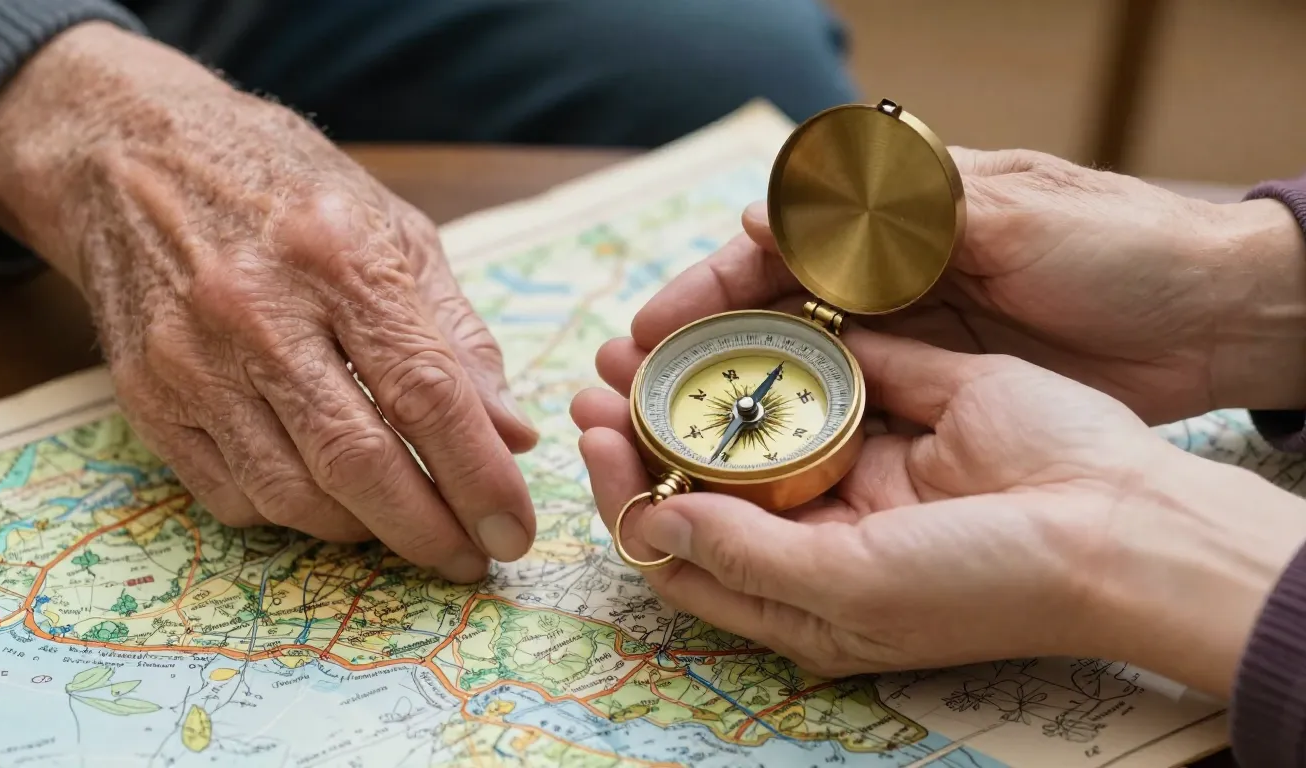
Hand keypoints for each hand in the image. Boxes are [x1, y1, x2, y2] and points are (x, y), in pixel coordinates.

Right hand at [0, 23, 538, 580]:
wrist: (131, 157)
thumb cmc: (287, 189)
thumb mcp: (395, 231)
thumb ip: (457, 336)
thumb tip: (513, 436)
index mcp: (337, 257)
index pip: (425, 394)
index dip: (480, 478)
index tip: (516, 530)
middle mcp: (255, 311)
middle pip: (358, 461)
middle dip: (429, 530)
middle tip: (474, 558)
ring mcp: (189, 360)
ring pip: (293, 493)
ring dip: (367, 530)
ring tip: (413, 527)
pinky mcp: (147, 397)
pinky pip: (234, 495)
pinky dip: (296, 514)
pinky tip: (332, 497)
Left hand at [573, 328, 1305, 696]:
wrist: (1118, 528)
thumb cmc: (984, 581)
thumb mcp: (849, 589)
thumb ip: (742, 557)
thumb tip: (644, 525)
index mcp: (807, 593)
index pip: (690, 548)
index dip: (632, 497)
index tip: (596, 441)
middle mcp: (827, 528)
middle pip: (710, 480)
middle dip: (647, 433)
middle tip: (593, 384)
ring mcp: (869, 459)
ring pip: (758, 417)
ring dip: (696, 382)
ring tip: (638, 343)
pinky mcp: (911, 396)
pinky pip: (834, 362)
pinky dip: (784, 340)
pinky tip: (729, 313)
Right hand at [602, 149, 1305, 425]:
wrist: (1214, 318)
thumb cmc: (1117, 247)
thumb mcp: (1005, 211)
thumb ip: (888, 213)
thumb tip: (763, 217)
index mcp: (890, 226)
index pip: (771, 255)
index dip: (703, 292)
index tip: (644, 332)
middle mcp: (883, 285)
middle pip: (762, 320)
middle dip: (691, 354)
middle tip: (620, 393)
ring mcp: (905, 347)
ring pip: (791, 376)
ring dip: (723, 407)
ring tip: (655, 438)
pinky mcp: (932, 403)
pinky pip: (844, 422)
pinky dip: (791, 443)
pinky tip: (742, 473)